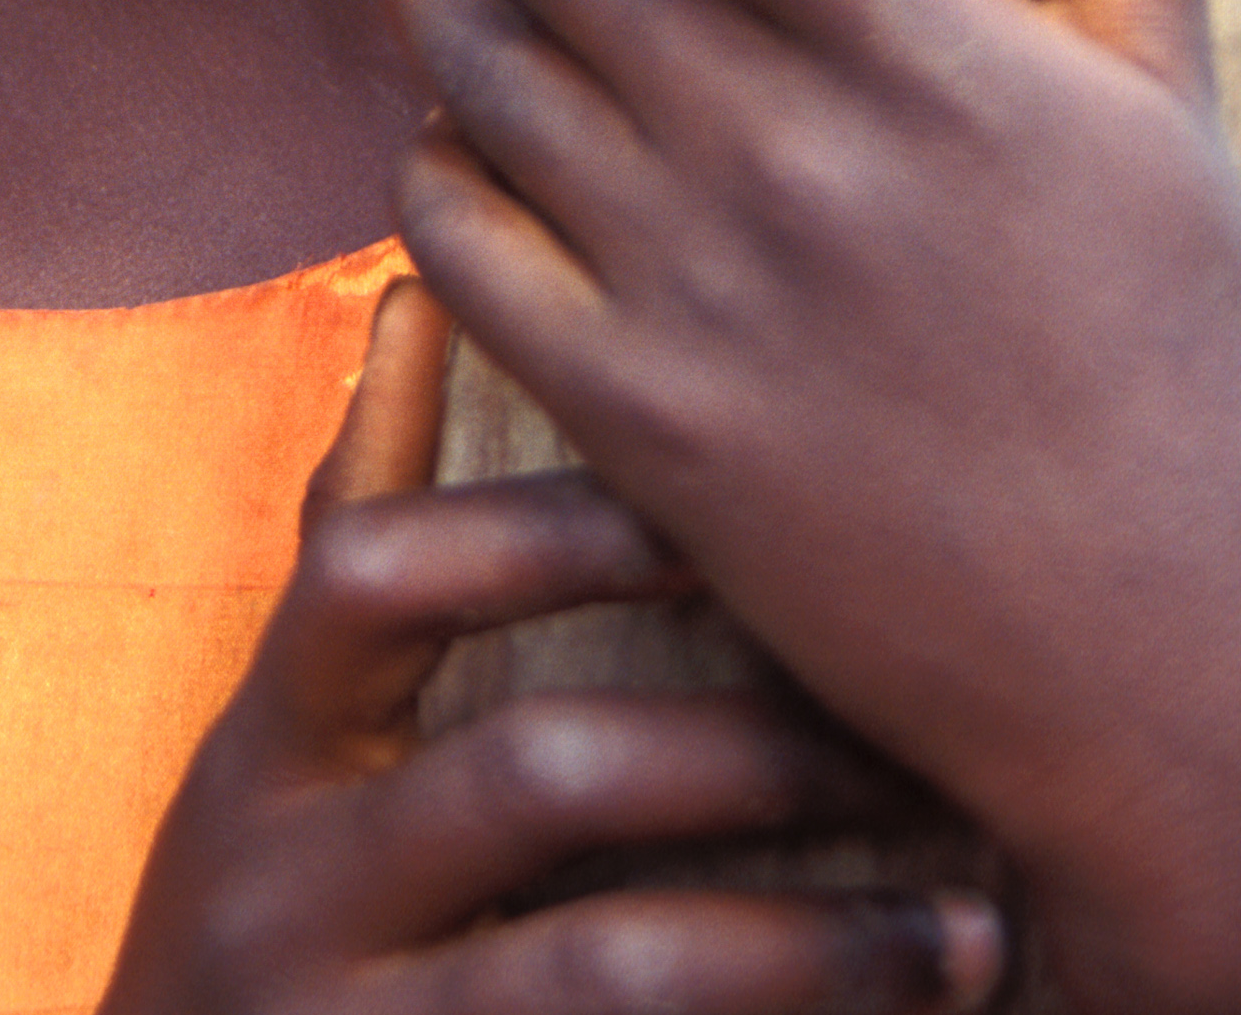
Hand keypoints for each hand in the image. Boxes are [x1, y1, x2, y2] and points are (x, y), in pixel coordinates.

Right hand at [102, 275, 1005, 1014]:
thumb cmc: (279, 922)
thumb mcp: (284, 743)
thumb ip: (361, 541)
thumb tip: (418, 292)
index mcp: (266, 748)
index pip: (376, 572)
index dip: (548, 529)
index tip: (732, 511)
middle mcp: (285, 882)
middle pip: (531, 773)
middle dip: (747, 751)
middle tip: (919, 736)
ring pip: (605, 969)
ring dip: (813, 944)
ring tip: (974, 930)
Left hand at [387, 0, 1240, 1014]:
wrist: (1166, 678)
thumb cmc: (1185, 363)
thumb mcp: (1168, 102)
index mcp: (930, 60)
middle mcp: (793, 158)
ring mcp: (699, 293)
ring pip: (479, 63)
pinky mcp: (636, 420)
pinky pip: (458, 240)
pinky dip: (433, 150)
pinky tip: (455, 113)